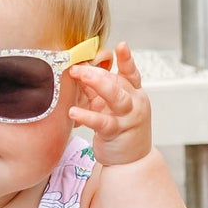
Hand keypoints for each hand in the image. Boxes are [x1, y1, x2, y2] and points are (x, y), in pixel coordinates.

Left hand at [67, 42, 152, 167]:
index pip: (131, 73)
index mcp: (133, 94)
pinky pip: (102, 122)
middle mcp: (134, 103)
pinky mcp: (116, 133)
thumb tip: (79, 70)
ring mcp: (127, 118)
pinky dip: (87, 116)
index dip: (126, 59)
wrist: (131, 162)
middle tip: (79, 66)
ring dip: (98, 84)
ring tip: (79, 75)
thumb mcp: (109, 107)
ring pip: (116, 98)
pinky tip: (73, 111)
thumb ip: (97, 90)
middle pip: (119, 82)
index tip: (120, 46)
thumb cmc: (119, 130)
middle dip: (99, 72)